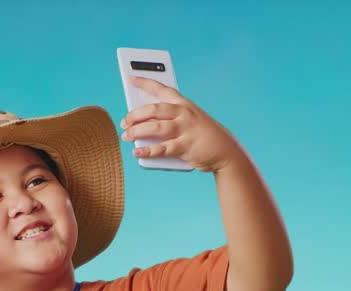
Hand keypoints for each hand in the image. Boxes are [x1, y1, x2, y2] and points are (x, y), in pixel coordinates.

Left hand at [120, 76, 243, 172]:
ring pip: (155, 128)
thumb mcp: (189, 121)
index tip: (130, 78)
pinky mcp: (186, 147)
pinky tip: (137, 151)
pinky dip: (147, 150)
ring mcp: (186, 130)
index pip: (162, 89)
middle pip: (154, 110)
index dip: (145, 82)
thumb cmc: (203, 135)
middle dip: (135, 115)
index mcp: (185, 104)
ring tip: (127, 136)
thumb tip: (143, 126)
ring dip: (137, 132)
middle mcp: (185, 114)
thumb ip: (169, 120)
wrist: (226, 152)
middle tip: (124, 122)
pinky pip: (162, 149)